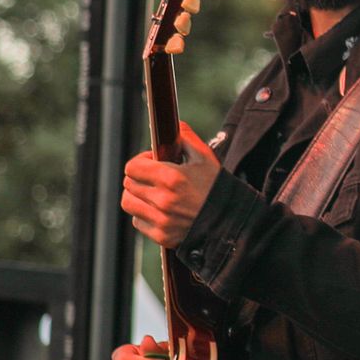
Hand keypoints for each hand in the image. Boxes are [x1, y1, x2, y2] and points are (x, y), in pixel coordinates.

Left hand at [122, 123, 219, 249]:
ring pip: (128, 202)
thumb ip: (187, 139)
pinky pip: (138, 221)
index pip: (133, 167)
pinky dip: (144, 214)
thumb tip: (174, 124)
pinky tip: (159, 209)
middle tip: (154, 177)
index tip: (151, 162)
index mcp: (172, 178)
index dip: (140, 162)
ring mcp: (161, 219)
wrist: (231, 221)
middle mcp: (163, 200)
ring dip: (136, 195)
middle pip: (128, 184)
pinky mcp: (160, 235)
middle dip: (138, 177)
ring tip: (151, 193)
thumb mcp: (206, 159)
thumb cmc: (217, 187)